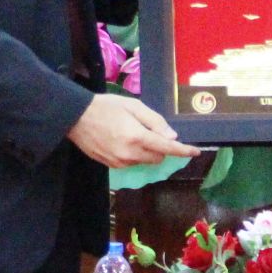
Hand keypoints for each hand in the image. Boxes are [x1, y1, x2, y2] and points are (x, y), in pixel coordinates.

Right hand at [68, 92, 199, 167]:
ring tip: (131, 132)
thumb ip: (154, 121)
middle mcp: (130, 154)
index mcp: (137, 137)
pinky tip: (121, 140)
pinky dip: (134, 154)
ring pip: (145, 160)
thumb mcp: (133, 106)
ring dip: (147, 150)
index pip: (167, 148)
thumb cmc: (106, 107)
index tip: (196, 151)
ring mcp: (120, 162)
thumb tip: (172, 136)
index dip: (183, 150)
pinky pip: (132, 162)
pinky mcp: (111, 166)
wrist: (76, 118)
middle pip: (158, 157)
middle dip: (161, 146)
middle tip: (150, 130)